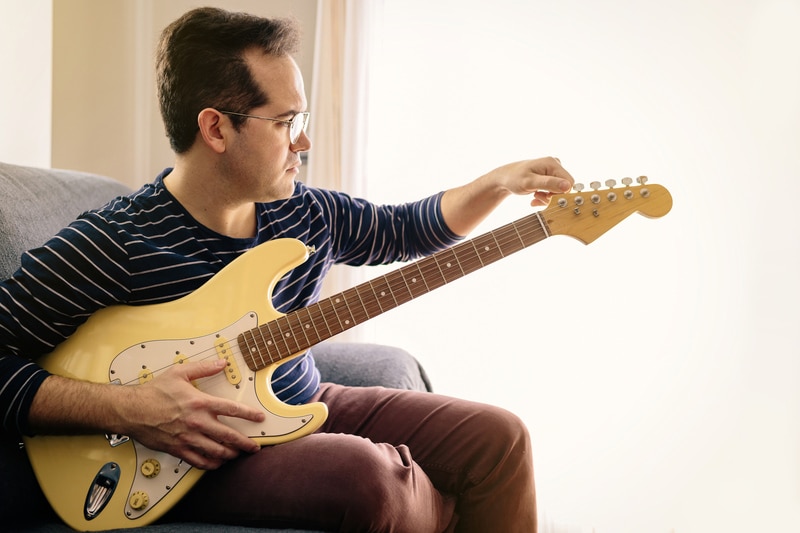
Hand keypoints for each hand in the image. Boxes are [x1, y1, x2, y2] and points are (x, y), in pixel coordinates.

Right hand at [125, 358, 264, 469]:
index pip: (232, 409)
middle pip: (228, 435)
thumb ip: (204, 368)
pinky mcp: (177, 449)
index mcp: (200, 403)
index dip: (249, 414)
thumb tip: (221, 362)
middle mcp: (196, 422)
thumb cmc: (153, 392)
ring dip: (230, 455)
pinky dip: (210, 464)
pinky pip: (198, 461)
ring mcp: (187, 438)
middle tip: (254, 447)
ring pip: (216, 451)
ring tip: (238, 455)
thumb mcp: (180, 373)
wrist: (131, 410)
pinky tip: (217, 463)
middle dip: (245, 443)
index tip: (260, 418)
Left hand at [440, 156, 575, 235]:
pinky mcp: (549, 176)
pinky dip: (545, 196)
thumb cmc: (514, 178)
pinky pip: (554, 190)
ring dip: (547, 198)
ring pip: (559, 190)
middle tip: (538, 197)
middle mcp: (555, 164)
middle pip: (565, 187)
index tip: (546, 197)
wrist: (504, 178)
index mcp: (552, 163)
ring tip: (535, 197)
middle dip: (552, 196)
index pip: (569, 183)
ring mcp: (552, 170)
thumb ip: (549, 184)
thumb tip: (568, 186)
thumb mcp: (530, 183)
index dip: (560, 194)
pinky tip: (535, 197)